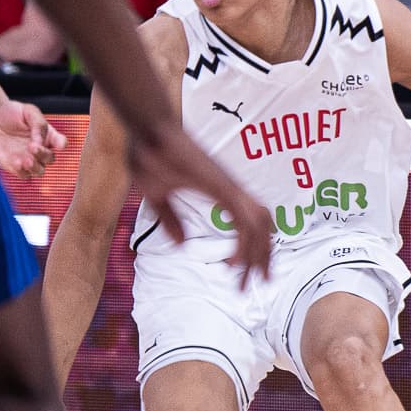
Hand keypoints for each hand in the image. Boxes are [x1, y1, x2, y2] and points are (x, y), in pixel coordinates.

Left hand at [0, 100, 65, 178]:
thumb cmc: (13, 113)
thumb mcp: (28, 111)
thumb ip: (38, 124)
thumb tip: (40, 141)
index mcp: (48, 136)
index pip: (61, 142)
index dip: (61, 144)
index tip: (58, 144)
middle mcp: (41, 150)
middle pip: (50, 158)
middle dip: (43, 154)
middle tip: (33, 147)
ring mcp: (29, 160)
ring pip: (39, 171)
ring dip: (34, 167)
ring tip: (26, 160)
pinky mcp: (15, 167)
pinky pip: (22, 174)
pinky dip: (21, 170)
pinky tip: (16, 162)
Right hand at [128, 125, 273, 285]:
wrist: (146, 128)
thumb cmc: (148, 155)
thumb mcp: (156, 195)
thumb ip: (170, 219)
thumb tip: (182, 244)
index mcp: (219, 189)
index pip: (249, 221)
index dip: (253, 247)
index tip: (240, 271)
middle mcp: (230, 187)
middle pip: (263, 225)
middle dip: (264, 256)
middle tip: (260, 282)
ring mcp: (228, 185)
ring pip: (258, 224)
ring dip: (258, 254)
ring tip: (251, 279)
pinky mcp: (220, 185)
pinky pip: (242, 219)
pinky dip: (244, 242)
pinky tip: (234, 262)